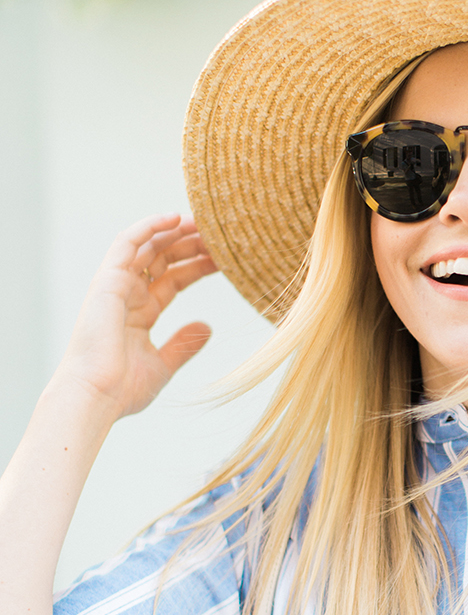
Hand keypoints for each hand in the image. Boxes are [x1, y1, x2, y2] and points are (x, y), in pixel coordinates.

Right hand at [55, 214, 217, 418]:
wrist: (96, 396)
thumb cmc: (122, 389)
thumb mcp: (163, 365)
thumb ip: (183, 344)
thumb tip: (207, 328)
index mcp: (139, 314)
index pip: (173, 279)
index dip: (197, 266)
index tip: (223, 258)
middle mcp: (127, 296)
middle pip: (162, 259)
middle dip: (190, 244)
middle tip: (220, 235)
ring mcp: (116, 287)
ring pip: (148, 246)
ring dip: (175, 231)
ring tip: (204, 222)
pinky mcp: (107, 281)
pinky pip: (127, 243)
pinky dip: (149, 226)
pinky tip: (175, 218)